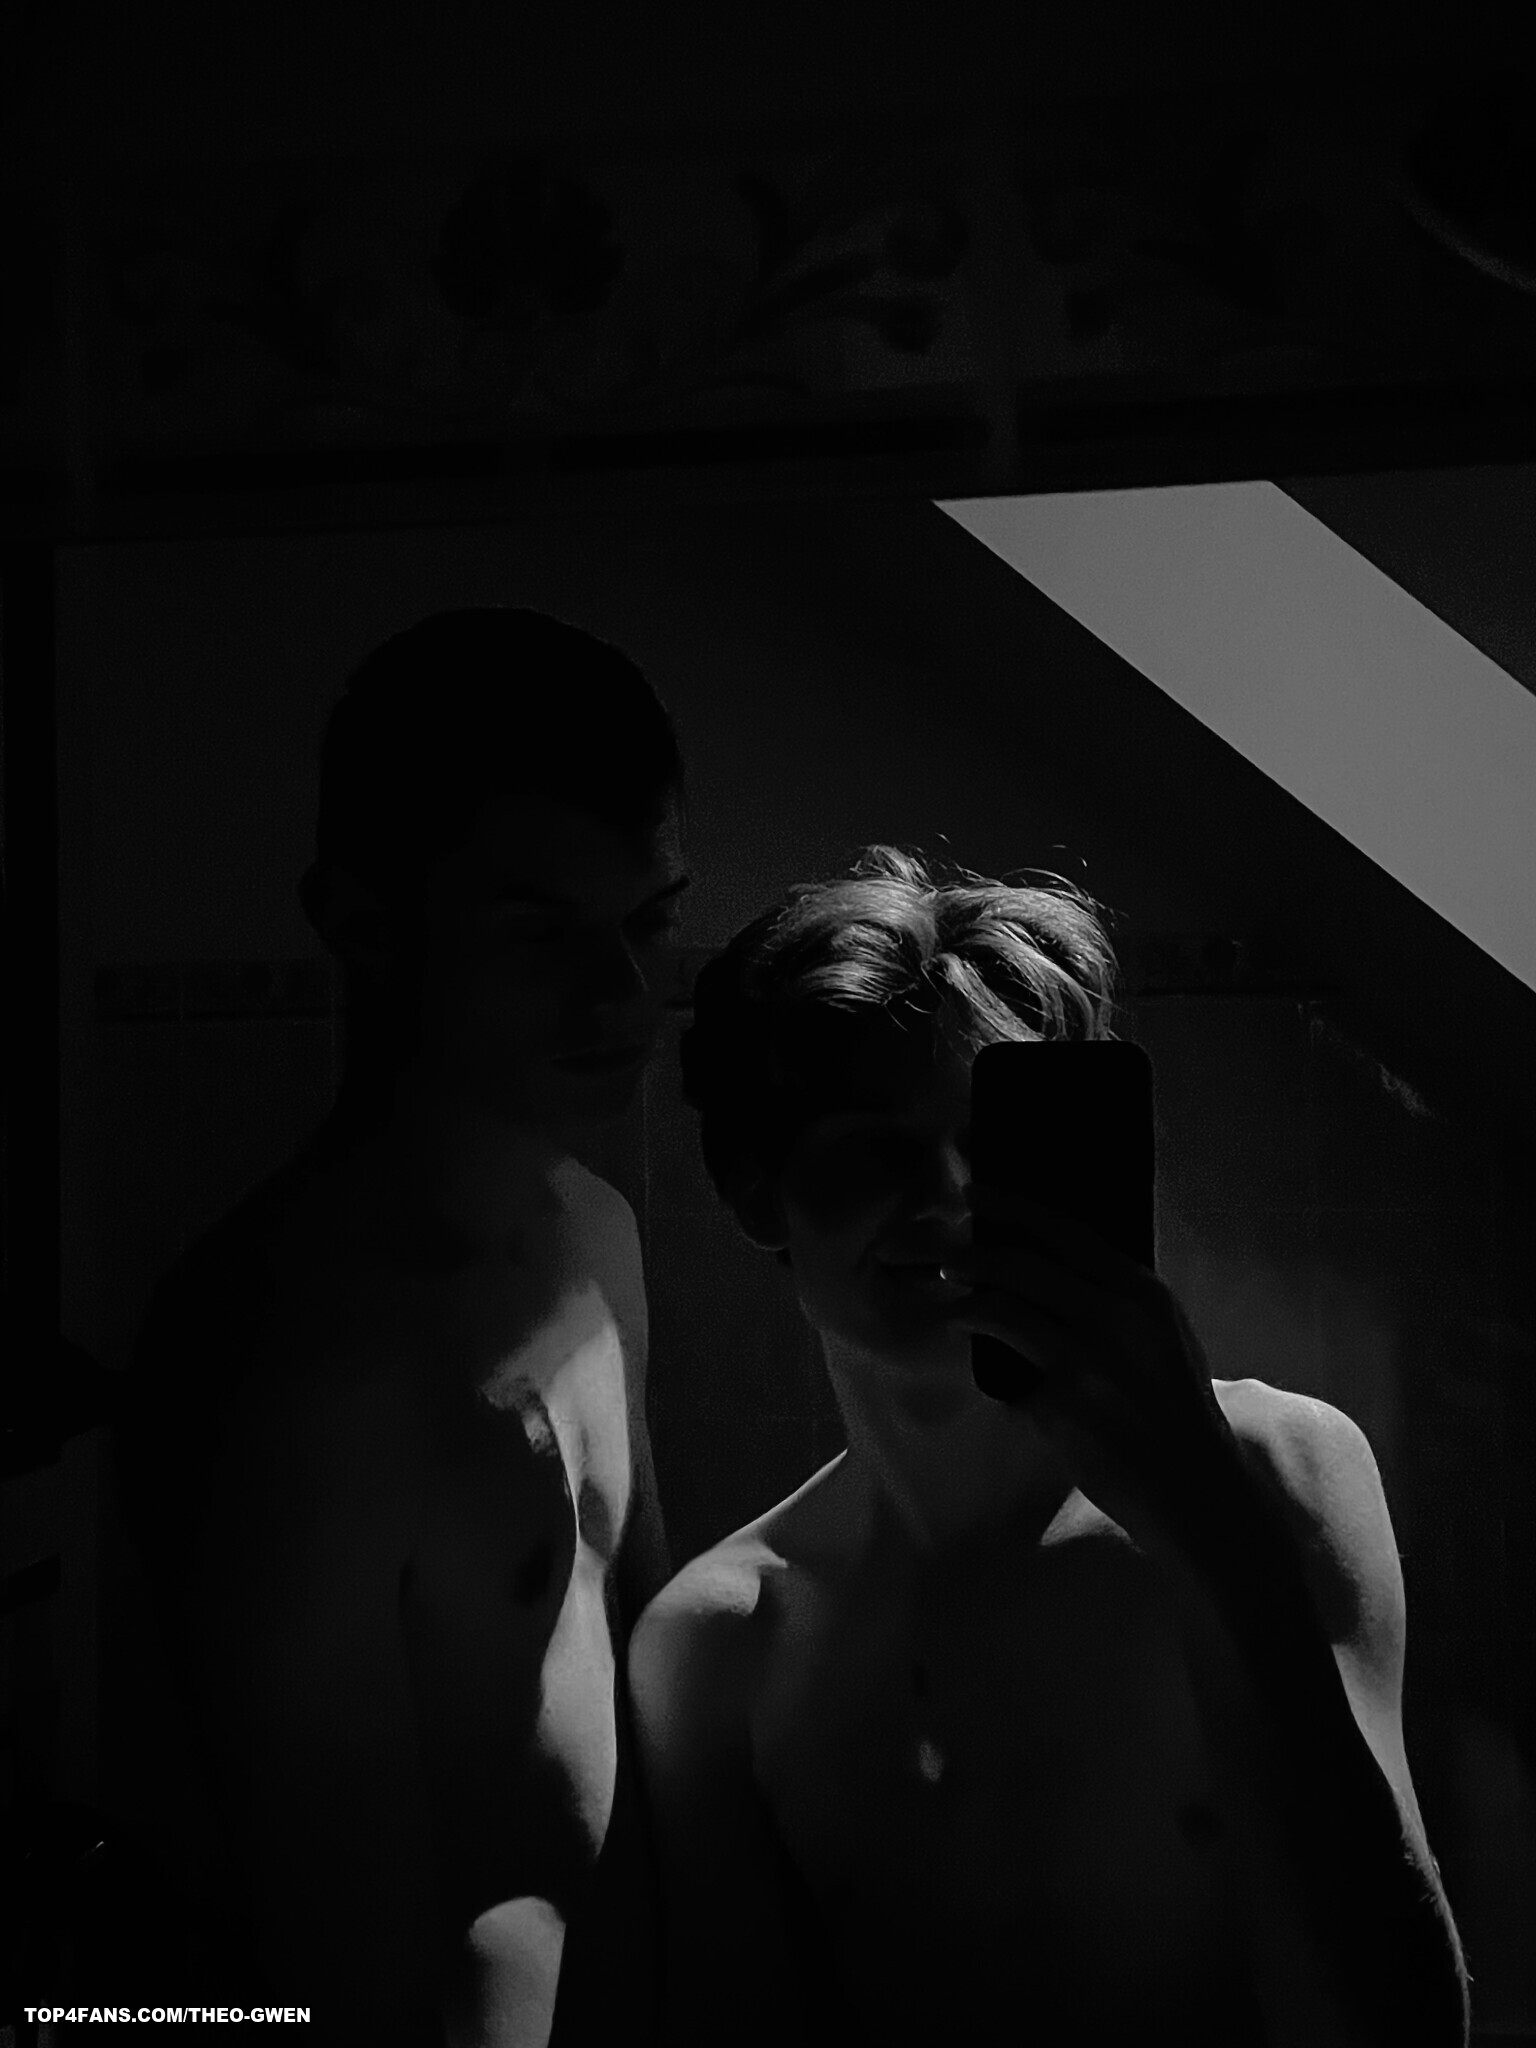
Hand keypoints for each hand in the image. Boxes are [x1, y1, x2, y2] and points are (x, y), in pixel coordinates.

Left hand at [944, 1188, 1244, 1545]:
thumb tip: (1050, 1260)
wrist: (1193, 1487)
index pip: (1065, 1231)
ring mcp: (1087, 1358)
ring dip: (966, 1299)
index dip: (1012, 1208)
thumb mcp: (1164, 1335)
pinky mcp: (1062, 1401)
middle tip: (945, 1252)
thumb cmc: (1175, 1409)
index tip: (975, 1195)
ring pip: (1003, 1307)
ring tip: (951, 1298)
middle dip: (974, 1253)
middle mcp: (1116, 1315)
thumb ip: (1118, 1298)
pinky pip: (1007, 1369)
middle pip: (1023, 1264)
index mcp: (1143, 1292)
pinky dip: (984, 1356)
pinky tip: (976, 1355)